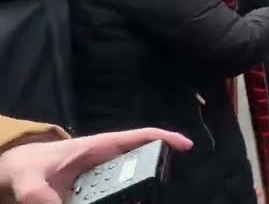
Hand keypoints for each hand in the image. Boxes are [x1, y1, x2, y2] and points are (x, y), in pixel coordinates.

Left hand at [0, 128, 191, 203]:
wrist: (16, 173)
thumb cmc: (25, 166)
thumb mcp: (29, 180)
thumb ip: (40, 195)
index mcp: (97, 147)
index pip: (138, 137)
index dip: (165, 138)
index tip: (186, 145)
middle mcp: (104, 161)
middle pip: (139, 164)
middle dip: (151, 176)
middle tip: (154, 191)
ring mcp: (101, 177)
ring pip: (128, 185)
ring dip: (135, 194)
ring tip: (138, 200)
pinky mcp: (94, 193)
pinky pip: (115, 197)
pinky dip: (123, 200)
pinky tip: (126, 203)